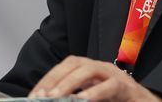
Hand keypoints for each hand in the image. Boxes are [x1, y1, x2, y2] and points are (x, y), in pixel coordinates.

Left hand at [29, 56, 161, 100]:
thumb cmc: (117, 101)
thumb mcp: (92, 98)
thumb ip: (74, 98)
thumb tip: (50, 100)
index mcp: (91, 69)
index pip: (65, 66)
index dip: (48, 78)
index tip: (34, 94)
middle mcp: (101, 67)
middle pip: (75, 64)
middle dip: (56, 79)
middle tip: (43, 96)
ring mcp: (115, 75)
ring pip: (90, 70)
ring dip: (71, 83)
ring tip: (56, 97)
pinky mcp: (127, 88)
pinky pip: (110, 87)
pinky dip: (95, 93)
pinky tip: (83, 100)